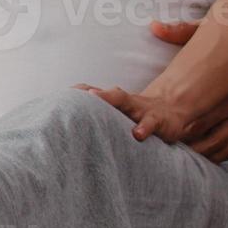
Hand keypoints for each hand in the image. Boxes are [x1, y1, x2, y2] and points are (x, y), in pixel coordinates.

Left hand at [74, 84, 194, 143]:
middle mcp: (124, 101)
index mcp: (114, 101)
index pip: (92, 93)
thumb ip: (100, 117)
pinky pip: (150, 122)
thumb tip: (73, 126)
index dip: (76, 94)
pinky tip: (138, 134)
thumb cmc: (137, 115)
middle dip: (88, 93)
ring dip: (110, 99)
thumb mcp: (120, 115)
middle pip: (103, 94)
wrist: (171, 111)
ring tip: (95, 99)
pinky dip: (144, 127)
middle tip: (71, 96)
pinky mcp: (157, 120)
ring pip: (124, 100)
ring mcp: (140, 108)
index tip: (56, 97)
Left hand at [146, 18, 227, 162]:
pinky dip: (217, 154)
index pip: (187, 111)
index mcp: (218, 83)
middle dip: (176, 142)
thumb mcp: (208, 29)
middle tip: (156, 146)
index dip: (167, 125)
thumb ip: (181, 31)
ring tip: (175, 155)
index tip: (146, 131)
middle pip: (198, 132)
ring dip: (195, 151)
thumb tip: (154, 26)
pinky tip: (203, 156)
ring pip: (216, 144)